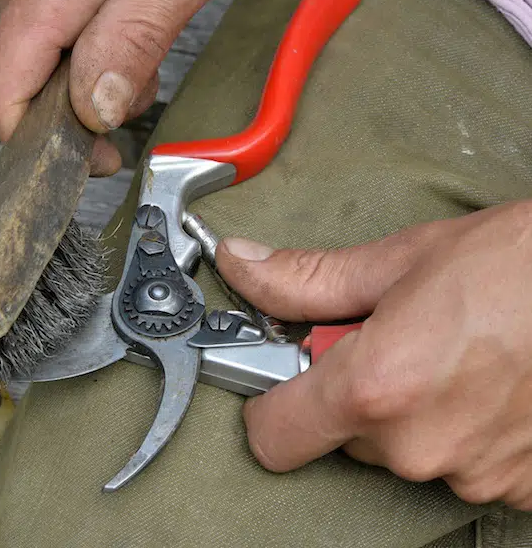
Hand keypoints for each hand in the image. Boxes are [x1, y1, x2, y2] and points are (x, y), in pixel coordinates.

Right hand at [0, 0, 251, 175]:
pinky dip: (82, 37)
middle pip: (19, 79)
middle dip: (77, 106)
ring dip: (85, 71)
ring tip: (143, 38)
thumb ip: (135, 37)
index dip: (40, 144)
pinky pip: (42, 19)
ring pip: (34, 53)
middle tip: (142, 84)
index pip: (0, 94)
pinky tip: (121, 12)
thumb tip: (96, 108)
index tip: (93, 156)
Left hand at [215, 200, 531, 510]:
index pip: (274, 437)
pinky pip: (459, 463)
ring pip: (403, 448)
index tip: (285, 377)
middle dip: (355, 390)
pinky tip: (491, 384)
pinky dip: (463, 428)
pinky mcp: (519, 488)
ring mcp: (473, 475)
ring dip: (415, 409)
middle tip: (398, 338)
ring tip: (457, 354)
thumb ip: (306, 279)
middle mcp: (421, 447)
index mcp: (377, 389)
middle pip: (342, 434)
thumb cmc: (521, 263)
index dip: (271, 403)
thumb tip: (244, 268)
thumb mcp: (400, 261)